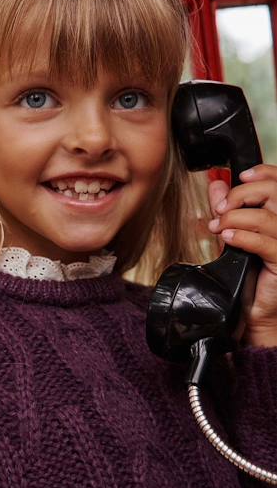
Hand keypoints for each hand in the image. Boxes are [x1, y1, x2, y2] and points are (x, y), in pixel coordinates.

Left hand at [207, 164, 276, 348]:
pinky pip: (263, 243)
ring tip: (218, 229)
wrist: (256, 313)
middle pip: (275, 193)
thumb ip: (230, 208)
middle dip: (241, 195)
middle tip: (220, 210)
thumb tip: (217, 185)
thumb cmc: (250, 275)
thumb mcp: (237, 234)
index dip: (262, 173)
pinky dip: (241, 237)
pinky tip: (227, 239)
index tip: (239, 176)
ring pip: (265, 218)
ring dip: (234, 219)